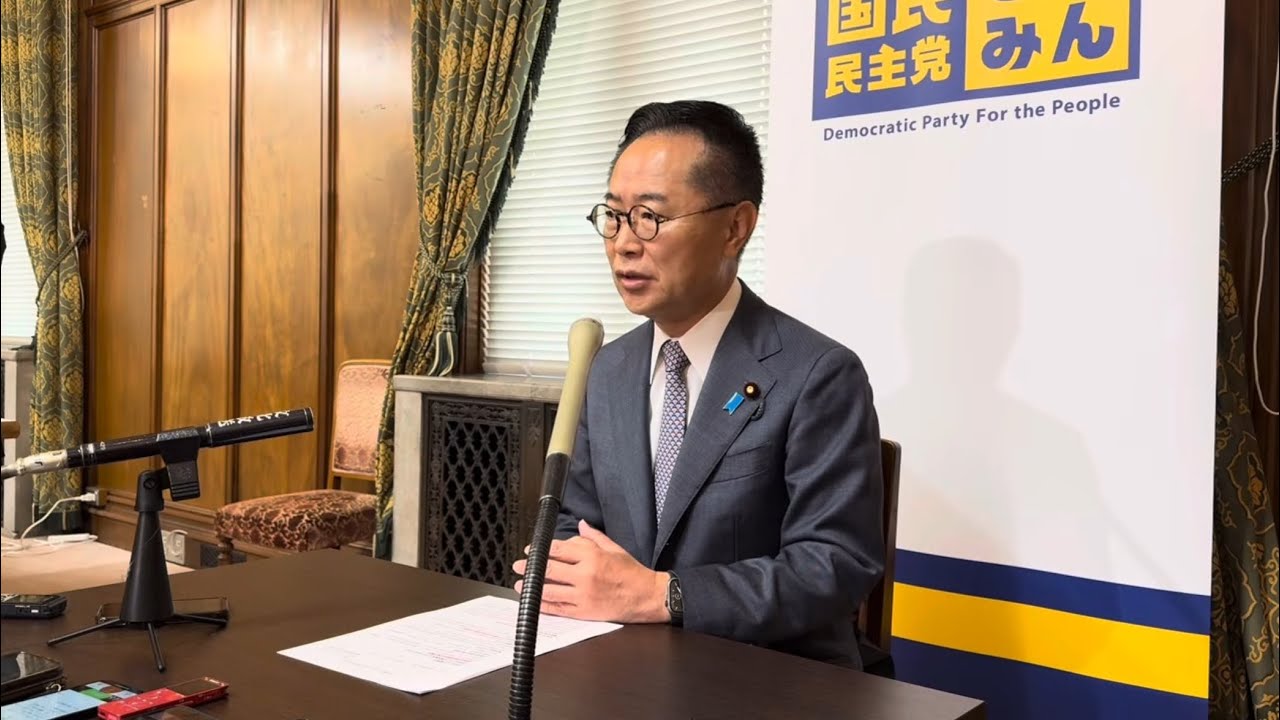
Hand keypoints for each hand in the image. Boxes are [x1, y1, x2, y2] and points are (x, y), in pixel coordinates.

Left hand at [512, 519, 669, 623]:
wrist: (647, 596)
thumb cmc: (632, 572)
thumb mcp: (614, 548)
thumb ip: (593, 537)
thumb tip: (580, 525)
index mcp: (592, 556)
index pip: (558, 550)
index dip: (540, 549)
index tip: (531, 550)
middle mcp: (586, 574)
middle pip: (549, 569)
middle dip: (530, 567)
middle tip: (519, 566)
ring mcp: (583, 595)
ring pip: (549, 590)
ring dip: (531, 588)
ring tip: (520, 585)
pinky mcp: (584, 612)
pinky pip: (558, 609)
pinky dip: (543, 605)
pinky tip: (534, 602)